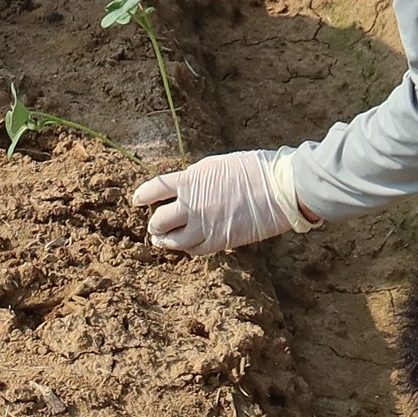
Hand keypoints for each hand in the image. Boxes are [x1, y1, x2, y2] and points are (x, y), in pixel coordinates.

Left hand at [132, 150, 311, 253]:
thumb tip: (181, 189)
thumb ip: (195, 178)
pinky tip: (188, 245)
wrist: (280, 188)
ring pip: (173, 241)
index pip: (154, 189)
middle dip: (155, 223)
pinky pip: (195, 250)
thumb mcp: (217, 165)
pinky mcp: (220, 241)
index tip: (137, 200)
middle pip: (159, 221)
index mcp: (191, 180)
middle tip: (156, 225)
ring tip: (164, 240)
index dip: (142, 196)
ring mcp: (205, 225)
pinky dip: (188, 249)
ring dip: (166, 241)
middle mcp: (193, 204)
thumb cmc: (254, 170)